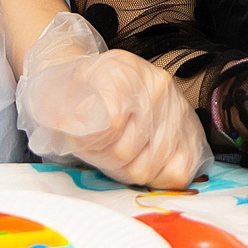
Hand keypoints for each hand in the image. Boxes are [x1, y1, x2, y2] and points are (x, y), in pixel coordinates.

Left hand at [14, 12, 207, 187]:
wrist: (99, 81)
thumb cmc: (77, 95)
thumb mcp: (57, 95)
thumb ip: (64, 110)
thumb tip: (79, 123)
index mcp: (120, 72)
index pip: (111, 125)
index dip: (93, 145)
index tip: (83, 142)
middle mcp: (155, 85)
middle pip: (129, 151)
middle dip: (108, 161)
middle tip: (100, 152)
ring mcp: (177, 106)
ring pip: (152, 164)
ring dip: (130, 169)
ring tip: (121, 155)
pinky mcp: (191, 127)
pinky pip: (182, 167)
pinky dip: (161, 175)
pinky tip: (146, 161)